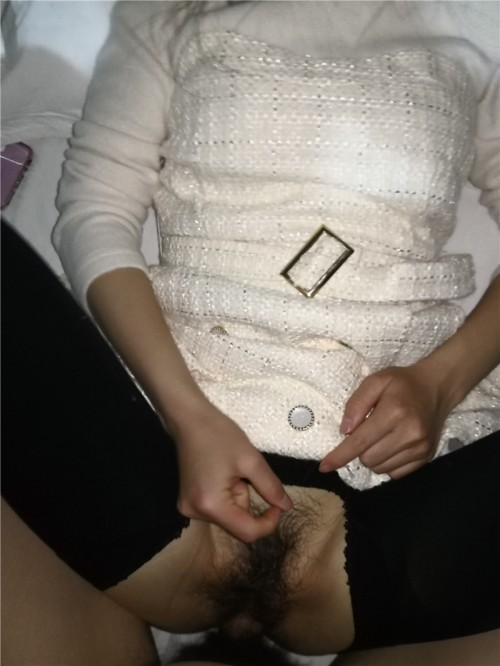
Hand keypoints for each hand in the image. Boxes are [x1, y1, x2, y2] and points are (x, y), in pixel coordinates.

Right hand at [174, 405, 292, 542]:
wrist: (189, 418)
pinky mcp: (187, 500)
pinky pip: (217, 508)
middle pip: (237, 525)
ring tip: (230, 470)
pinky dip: (226, 495)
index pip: (247, 532)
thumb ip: (271, 487)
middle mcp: (195, 513)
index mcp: (210, 505)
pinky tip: (221, 474)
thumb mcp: (251, 460)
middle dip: (248, 502)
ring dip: (238, 497)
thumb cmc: (219, 435)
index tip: (279, 503)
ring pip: (228, 516)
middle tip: (244, 474)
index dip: (269, 522)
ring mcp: (188, 507)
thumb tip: (287, 507)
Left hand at [319, 364, 451, 478]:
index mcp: (394, 412)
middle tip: (367, 430)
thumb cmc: (401, 383)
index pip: (360, 441)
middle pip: (368, 458)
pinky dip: (386, 464)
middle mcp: (410, 433)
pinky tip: (391, 445)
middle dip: (359, 449)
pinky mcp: (426, 457)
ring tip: (381, 436)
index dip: (340, 455)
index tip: (324, 466)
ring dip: (372, 457)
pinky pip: (395, 474)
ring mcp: (420, 448)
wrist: (436, 388)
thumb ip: (356, 404)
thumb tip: (344, 431)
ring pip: (380, 469)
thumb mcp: (375, 381)